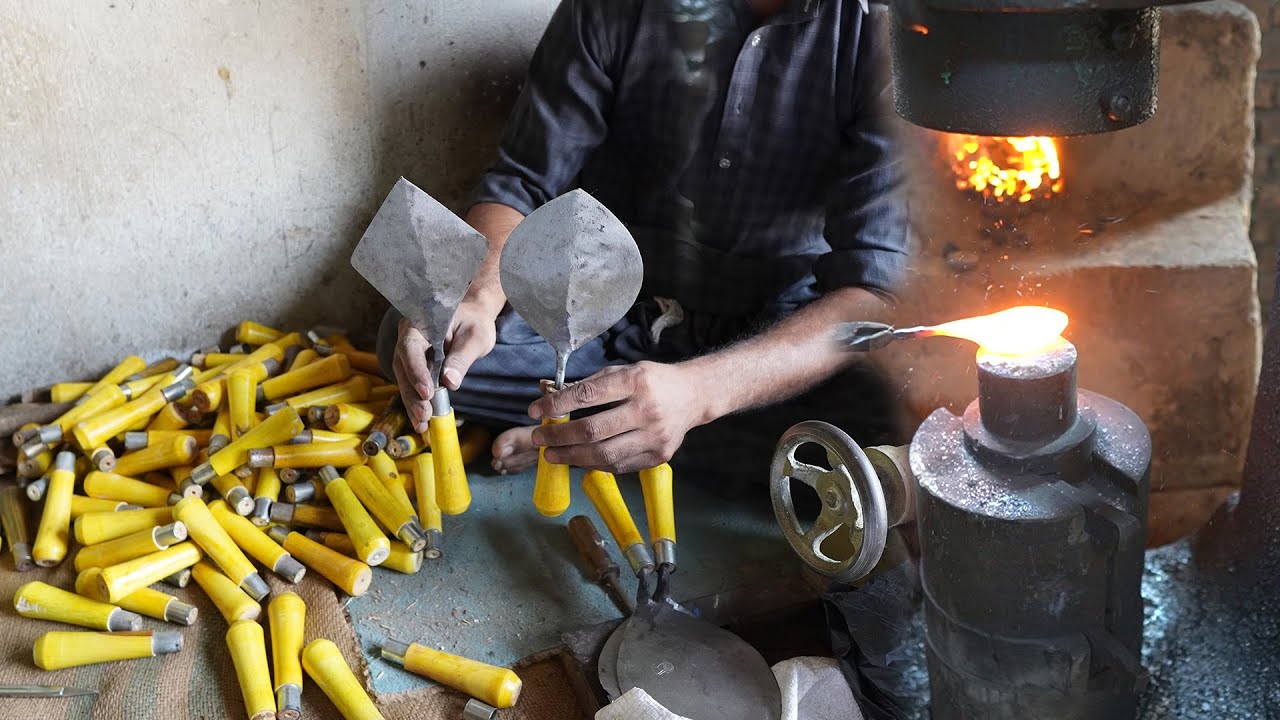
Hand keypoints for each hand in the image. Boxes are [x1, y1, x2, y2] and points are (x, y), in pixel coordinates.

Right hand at [393, 296, 499, 431]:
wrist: (472, 317)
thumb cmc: (475, 322)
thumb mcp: (476, 337)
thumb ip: (462, 357)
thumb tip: (450, 382)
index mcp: (420, 322)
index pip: (411, 346)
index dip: (416, 370)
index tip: (427, 392)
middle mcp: (409, 336)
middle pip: (402, 367)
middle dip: (412, 394)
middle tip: (424, 415)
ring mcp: (409, 352)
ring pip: (404, 379)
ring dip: (412, 403)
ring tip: (422, 424)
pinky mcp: (415, 366)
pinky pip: (412, 384)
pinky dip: (417, 402)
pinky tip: (422, 421)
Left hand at [528, 361, 710, 472]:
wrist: (694, 395)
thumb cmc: (653, 381)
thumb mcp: (624, 371)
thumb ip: (592, 385)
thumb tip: (553, 401)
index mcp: (636, 381)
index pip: (588, 395)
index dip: (557, 405)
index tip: (535, 412)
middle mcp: (647, 410)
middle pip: (593, 431)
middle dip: (559, 437)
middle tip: (539, 439)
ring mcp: (655, 436)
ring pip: (604, 455)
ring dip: (571, 457)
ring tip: (552, 454)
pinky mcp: (659, 456)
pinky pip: (619, 465)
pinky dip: (594, 464)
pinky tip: (579, 459)